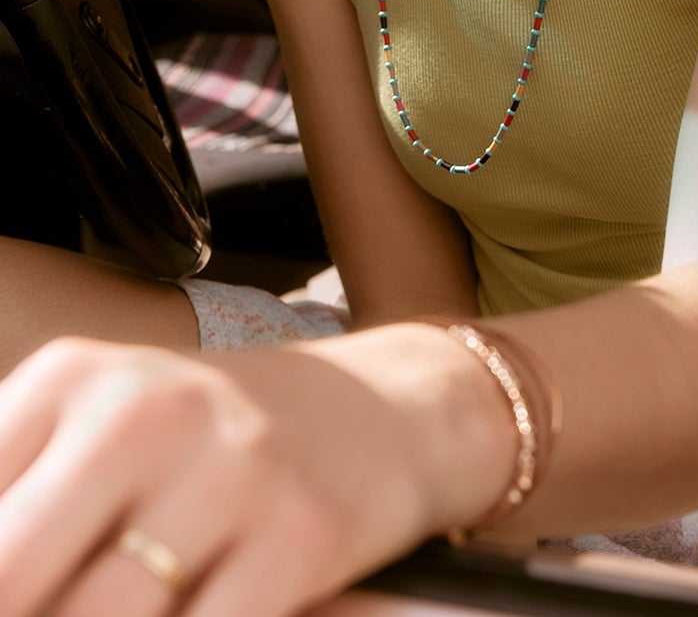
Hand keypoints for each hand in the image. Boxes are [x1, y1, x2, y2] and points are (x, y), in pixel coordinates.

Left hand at [0, 333, 435, 616]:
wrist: (384, 407)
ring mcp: (227, 471)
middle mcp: (141, 411)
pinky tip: (195, 614)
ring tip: (145, 603)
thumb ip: (24, 500)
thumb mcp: (99, 429)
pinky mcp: (298, 537)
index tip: (19, 595)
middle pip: (12, 580)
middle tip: (63, 608)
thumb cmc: (211, 439)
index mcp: (70, 379)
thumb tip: (0, 588)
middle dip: (27, 616)